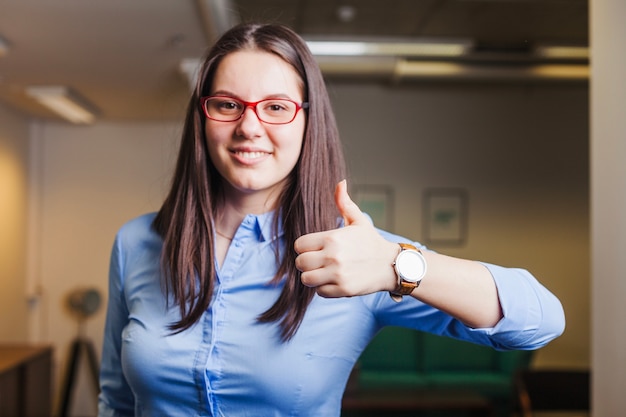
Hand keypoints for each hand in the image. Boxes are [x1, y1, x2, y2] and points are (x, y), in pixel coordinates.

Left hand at [294, 180, 398, 297]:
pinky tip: (334, 280)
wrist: (392, 265)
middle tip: (317, 262)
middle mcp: (333, 256)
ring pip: (306, 279)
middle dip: (306, 263)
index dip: (304, 247)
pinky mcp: (343, 289)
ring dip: (312, 277)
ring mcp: (338, 274)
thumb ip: (344, 203)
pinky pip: (319, 292)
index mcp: (333, 238)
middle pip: (300, 263)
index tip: (313, 249)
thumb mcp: (358, 220)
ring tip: (323, 272)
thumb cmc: (371, 242)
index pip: (299, 245)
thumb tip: (340, 183)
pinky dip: (324, 288)